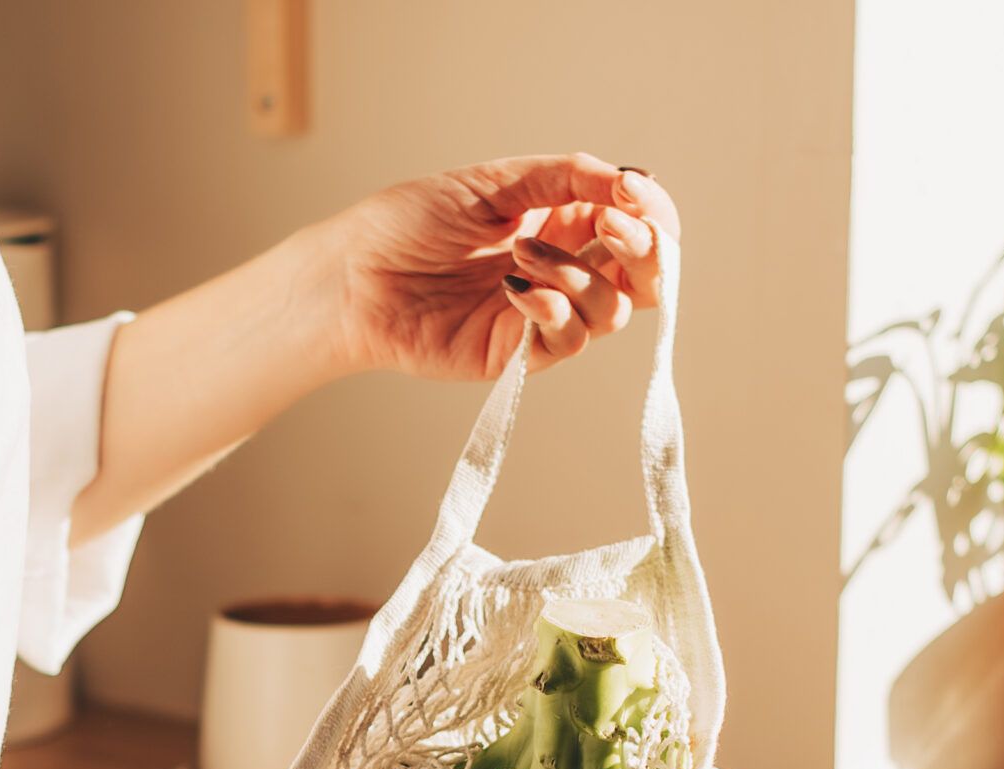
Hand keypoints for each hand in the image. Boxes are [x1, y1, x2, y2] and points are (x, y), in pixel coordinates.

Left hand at [310, 154, 679, 380]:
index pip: (638, 225)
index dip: (651, 212)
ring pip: (613, 311)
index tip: (631, 191)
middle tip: (614, 226)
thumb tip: (633, 180)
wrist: (353, 275)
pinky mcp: (517, 355)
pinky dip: (554, 311)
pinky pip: (567, 342)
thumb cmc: (411, 222)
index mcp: (563, 223)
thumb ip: (567, 178)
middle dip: (644, 250)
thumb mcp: (496, 182)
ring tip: (521, 253)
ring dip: (580, 275)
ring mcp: (543, 317)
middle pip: (644, 277)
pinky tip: (516, 287)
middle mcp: (563, 271)